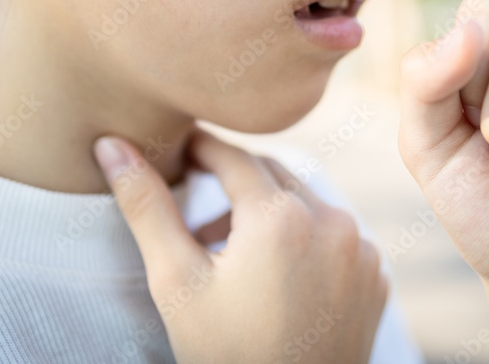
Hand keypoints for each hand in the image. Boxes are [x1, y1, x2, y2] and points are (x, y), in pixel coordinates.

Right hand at [92, 125, 388, 363]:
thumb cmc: (223, 355)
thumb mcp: (176, 281)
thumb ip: (146, 206)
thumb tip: (111, 146)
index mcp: (282, 217)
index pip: (234, 157)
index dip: (202, 149)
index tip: (179, 149)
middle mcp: (333, 223)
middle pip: (273, 177)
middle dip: (233, 187)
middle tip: (197, 220)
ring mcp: (362, 250)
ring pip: (307, 205)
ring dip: (270, 214)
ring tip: (231, 257)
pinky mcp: (376, 276)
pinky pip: (336, 237)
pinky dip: (307, 241)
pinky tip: (276, 278)